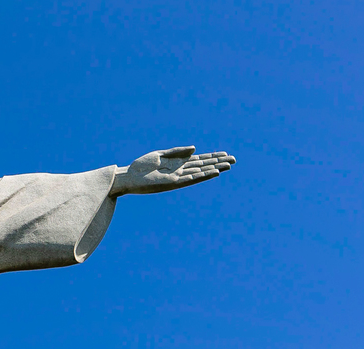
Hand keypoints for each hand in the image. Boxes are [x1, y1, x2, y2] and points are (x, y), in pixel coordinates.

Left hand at [111, 146, 234, 196]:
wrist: (129, 176)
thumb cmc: (141, 166)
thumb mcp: (160, 154)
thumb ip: (177, 151)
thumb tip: (195, 148)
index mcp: (178, 163)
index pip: (199, 159)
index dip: (213, 157)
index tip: (226, 154)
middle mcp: (180, 171)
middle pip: (204, 166)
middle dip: (218, 163)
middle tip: (234, 160)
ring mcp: (178, 178)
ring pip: (201, 172)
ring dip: (214, 169)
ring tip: (228, 166)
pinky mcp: (173, 183)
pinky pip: (191, 179)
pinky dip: (203, 176)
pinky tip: (214, 172)